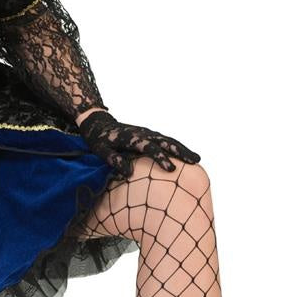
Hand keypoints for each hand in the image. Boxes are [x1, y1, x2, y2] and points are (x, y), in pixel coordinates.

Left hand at [78, 109, 200, 178]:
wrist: (100, 124)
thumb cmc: (99, 140)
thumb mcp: (101, 151)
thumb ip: (113, 160)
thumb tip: (128, 173)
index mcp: (131, 137)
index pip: (148, 148)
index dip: (160, 158)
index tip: (171, 169)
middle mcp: (142, 133)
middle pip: (164, 141)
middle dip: (180, 151)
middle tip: (195, 161)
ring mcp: (147, 133)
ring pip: (168, 140)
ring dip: (182, 149)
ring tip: (197, 159)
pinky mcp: (149, 135)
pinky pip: (165, 140)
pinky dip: (177, 146)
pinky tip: (186, 155)